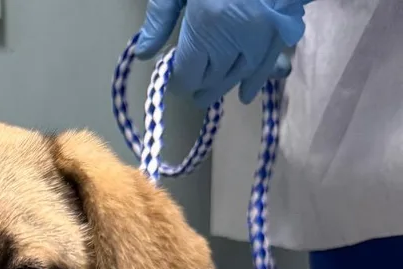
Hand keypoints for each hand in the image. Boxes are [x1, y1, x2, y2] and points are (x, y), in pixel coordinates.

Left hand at [135, 0, 307, 107]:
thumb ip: (160, 18)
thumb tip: (143, 54)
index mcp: (206, 28)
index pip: (187, 78)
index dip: (178, 81)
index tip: (174, 75)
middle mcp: (235, 41)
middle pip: (211, 82)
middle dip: (199, 86)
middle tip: (191, 87)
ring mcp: (261, 39)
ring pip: (237, 78)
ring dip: (221, 86)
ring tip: (208, 93)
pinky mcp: (281, 33)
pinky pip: (266, 67)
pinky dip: (254, 82)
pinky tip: (244, 95)